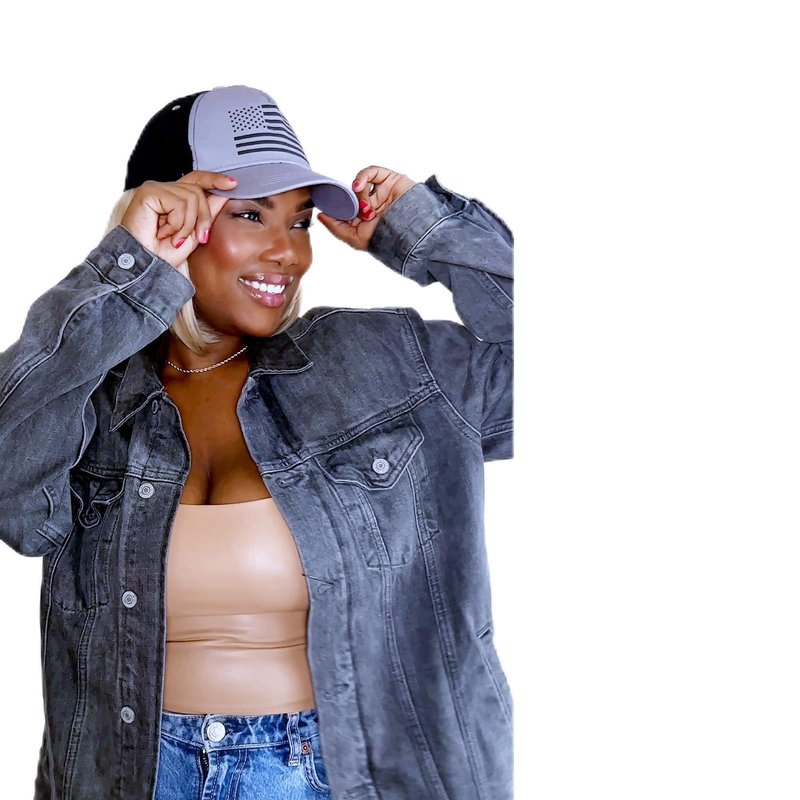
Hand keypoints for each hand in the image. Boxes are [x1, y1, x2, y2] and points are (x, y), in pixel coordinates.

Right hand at [120, 170, 238, 267]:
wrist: (145, 266)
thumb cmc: (163, 254)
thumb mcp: (193, 234)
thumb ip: (206, 214)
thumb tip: (223, 195)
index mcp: (175, 197)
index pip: (197, 180)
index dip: (214, 179)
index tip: (233, 184)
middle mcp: (165, 189)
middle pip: (198, 191)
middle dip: (203, 218)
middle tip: (196, 238)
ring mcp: (155, 188)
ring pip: (191, 198)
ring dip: (188, 225)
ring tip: (174, 238)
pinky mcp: (148, 192)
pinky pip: (178, 203)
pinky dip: (177, 224)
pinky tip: (163, 233)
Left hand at [317, 166, 415, 250]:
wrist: (412, 233)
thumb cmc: (387, 239)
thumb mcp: (355, 238)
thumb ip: (336, 227)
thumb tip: (321, 216)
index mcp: (365, 219)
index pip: (345, 208)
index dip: (337, 207)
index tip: (328, 207)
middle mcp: (373, 205)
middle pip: (352, 195)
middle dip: (350, 203)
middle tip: (355, 212)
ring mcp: (381, 192)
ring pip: (360, 184)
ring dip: (358, 193)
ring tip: (365, 206)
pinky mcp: (390, 180)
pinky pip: (371, 172)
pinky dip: (362, 177)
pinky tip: (359, 186)